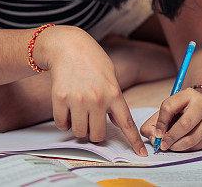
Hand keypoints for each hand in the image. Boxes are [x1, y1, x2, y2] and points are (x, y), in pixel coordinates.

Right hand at [36, 26, 147, 156]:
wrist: (68, 46)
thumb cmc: (92, 60)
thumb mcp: (111, 76)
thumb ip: (115, 100)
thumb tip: (118, 123)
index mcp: (114, 93)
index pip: (127, 123)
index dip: (134, 141)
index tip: (141, 154)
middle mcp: (97, 99)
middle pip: (97, 135)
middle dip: (94, 132)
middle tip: (91, 120)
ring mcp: (78, 100)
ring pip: (79, 132)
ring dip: (79, 127)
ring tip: (79, 112)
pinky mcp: (60, 99)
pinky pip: (62, 124)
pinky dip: (64, 122)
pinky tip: (67, 109)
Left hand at [139, 87, 201, 151]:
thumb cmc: (184, 109)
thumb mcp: (169, 109)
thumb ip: (155, 122)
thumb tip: (153, 138)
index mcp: (188, 94)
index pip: (169, 108)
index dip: (161, 123)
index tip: (157, 134)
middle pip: (184, 124)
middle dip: (170, 138)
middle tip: (163, 145)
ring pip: (192, 138)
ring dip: (177, 146)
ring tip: (171, 146)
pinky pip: (198, 146)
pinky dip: (187, 148)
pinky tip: (183, 144)